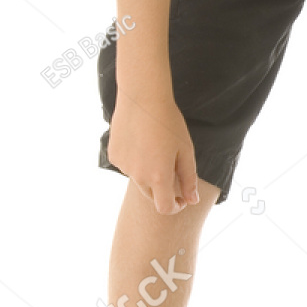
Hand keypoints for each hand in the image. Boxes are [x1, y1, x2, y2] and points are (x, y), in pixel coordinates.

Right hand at [107, 90, 200, 215]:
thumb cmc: (169, 122)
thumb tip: (193, 201)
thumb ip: (189, 179)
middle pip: (151, 195)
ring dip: (148, 172)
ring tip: (155, 146)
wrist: (142, 98)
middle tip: (171, 168)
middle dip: (163, 190)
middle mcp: (138, 176)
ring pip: (138, 179)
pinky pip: (127, 166)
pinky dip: (135, 160)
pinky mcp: (114, 156)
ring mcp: (124, 167)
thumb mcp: (185, 151)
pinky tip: (140, 141)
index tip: (182, 198)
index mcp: (159, 177)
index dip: (175, 206)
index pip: (165, 208)